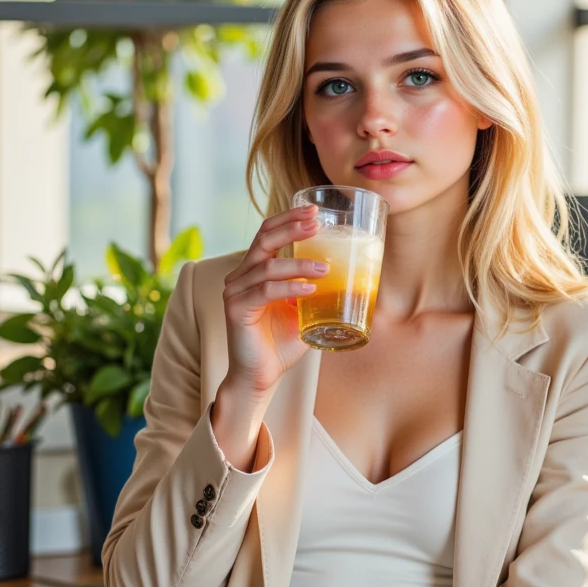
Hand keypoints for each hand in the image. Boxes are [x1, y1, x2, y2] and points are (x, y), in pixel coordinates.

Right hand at [221, 205, 328, 396]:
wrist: (261, 376)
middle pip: (264, 239)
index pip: (267, 233)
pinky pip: (265, 291)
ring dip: (299, 264)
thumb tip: (352, 278)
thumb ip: (317, 292)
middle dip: (292, 228)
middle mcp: (241, 277)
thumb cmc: (281, 344)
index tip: (314, 210)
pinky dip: (289, 288)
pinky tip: (308, 289)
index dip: (288, 218)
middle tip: (317, 223)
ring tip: (325, 268)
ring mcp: (236, 292)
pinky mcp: (236, 310)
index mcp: (254, 271)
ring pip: (268, 266)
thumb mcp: (304, 312)